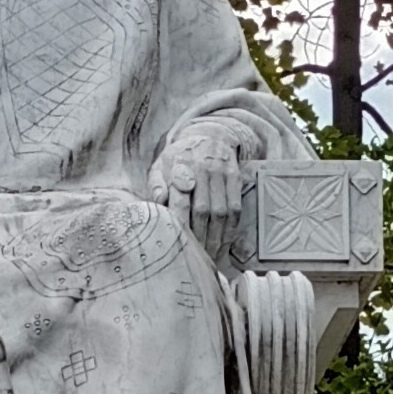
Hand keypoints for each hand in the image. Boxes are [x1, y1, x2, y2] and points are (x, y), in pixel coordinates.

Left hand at [151, 124, 245, 260]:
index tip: (179, 245)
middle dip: (200, 238)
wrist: (209, 135)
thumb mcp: (161, 165)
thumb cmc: (179, 158)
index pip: (180, 201)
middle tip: (195, 258)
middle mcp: (201, 169)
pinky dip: (230, 230)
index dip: (181, 225)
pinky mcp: (235, 178)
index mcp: (178, 167)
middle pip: (203, 211)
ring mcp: (221, 174)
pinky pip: (235, 209)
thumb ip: (156, 184)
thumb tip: (158, 201)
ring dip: (216, 238)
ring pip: (221, 212)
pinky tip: (224, 244)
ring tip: (210, 257)